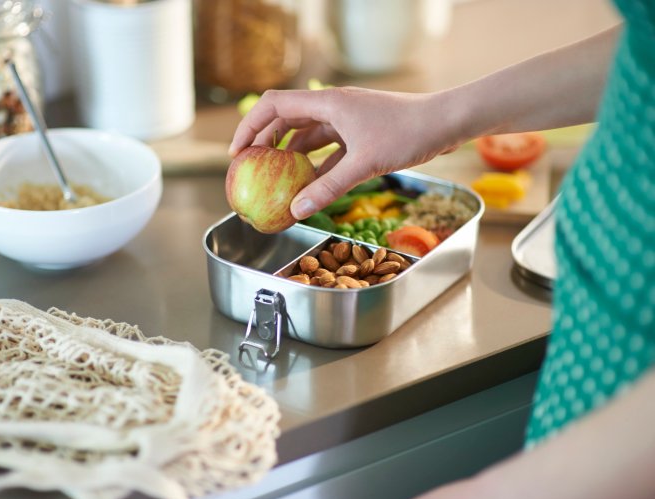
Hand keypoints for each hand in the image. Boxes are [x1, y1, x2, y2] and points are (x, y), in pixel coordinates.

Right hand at [228, 87, 463, 219]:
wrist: (446, 122)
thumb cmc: (408, 133)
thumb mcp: (365, 163)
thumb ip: (329, 187)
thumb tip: (297, 210)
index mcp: (326, 102)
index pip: (273, 106)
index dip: (249, 127)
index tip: (237, 153)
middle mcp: (332, 107)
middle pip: (285, 120)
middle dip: (265, 144)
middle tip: (251, 170)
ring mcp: (346, 119)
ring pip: (307, 136)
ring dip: (291, 157)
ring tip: (277, 182)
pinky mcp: (360, 133)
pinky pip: (328, 148)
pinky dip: (316, 165)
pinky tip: (311, 186)